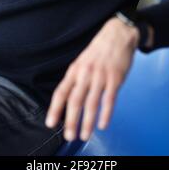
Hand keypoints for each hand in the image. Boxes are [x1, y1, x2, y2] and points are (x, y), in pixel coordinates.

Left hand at [45, 16, 138, 141]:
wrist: (118, 34)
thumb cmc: (99, 50)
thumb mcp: (82, 61)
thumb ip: (76, 78)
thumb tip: (68, 100)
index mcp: (75, 69)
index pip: (61, 91)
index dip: (55, 108)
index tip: (50, 122)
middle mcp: (86, 73)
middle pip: (75, 100)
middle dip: (71, 120)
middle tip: (69, 135)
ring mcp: (101, 76)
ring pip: (92, 103)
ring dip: (87, 122)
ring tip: (85, 135)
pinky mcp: (115, 78)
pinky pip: (109, 99)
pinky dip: (106, 114)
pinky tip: (102, 124)